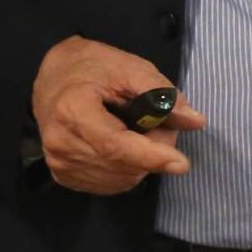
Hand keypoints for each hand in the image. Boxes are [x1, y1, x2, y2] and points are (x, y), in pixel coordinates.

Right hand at [30, 36, 206, 194]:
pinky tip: (128, 146)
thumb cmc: (94, 67)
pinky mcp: (63, 175)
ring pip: (120, 179)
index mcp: (73, 111)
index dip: (151, 156)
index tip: (182, 163)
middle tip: (164, 124)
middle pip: (122, 165)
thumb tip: (196, 121)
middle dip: (154, 152)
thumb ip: (163, 94)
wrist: (55, 75)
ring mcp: (59, 162)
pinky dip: (128, 170)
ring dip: (143, 162)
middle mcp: (60, 143)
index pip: (115, 145)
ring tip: (142, 131)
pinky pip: (109, 185)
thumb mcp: (131, 68)